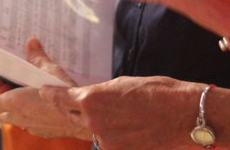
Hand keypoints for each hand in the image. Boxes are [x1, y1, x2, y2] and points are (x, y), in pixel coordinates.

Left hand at [0, 39, 87, 138]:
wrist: (86, 119)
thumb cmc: (67, 94)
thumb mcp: (50, 70)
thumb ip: (37, 57)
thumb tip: (31, 42)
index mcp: (16, 101)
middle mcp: (19, 116)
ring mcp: (30, 125)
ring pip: (11, 117)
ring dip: (6, 109)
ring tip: (9, 98)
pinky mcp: (41, 130)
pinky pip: (25, 122)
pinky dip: (23, 114)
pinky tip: (32, 108)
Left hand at [39, 76, 202, 149]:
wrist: (185, 115)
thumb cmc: (158, 93)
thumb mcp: (122, 85)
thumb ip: (101, 94)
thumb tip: (92, 100)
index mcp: (92, 99)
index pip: (60, 98)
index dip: (50, 95)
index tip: (44, 92)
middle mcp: (93, 122)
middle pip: (73, 116)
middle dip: (74, 109)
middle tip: (82, 104)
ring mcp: (106, 141)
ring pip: (94, 132)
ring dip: (103, 125)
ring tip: (128, 117)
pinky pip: (110, 144)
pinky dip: (117, 137)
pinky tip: (135, 129)